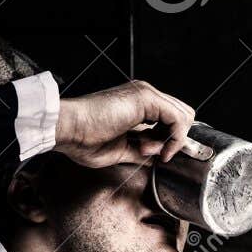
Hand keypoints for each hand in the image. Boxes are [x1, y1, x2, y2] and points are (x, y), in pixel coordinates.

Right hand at [54, 80, 195, 167]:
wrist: (68, 130)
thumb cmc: (84, 140)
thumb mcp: (122, 150)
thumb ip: (144, 150)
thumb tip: (160, 155)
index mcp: (137, 105)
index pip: (171, 119)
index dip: (171, 140)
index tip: (160, 157)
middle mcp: (143, 96)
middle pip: (182, 115)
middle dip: (175, 139)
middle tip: (159, 155)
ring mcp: (145, 94)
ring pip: (183, 115)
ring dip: (172, 140)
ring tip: (148, 151)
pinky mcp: (146, 98)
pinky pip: (178, 118)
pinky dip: (174, 138)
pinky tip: (157, 148)